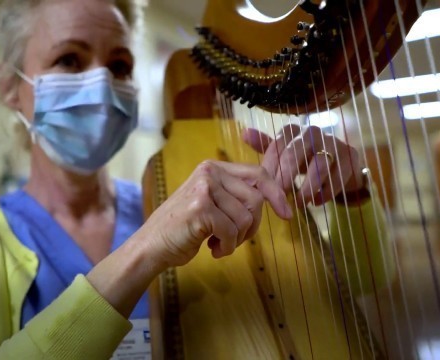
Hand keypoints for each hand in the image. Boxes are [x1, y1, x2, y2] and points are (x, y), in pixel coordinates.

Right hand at [140, 160, 291, 267]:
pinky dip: (226, 247)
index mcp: (213, 167)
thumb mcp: (211, 202)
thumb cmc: (184, 228)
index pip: (258, 174)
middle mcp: (209, 173)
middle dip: (251, 226)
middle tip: (233, 238)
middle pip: (256, 200)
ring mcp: (204, 189)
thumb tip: (274, 197)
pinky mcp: (201, 209)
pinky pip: (232, 232)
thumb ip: (235, 195)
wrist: (152, 245)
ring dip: (236, 239)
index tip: (286, 214)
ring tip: (217, 242)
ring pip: (246, 218)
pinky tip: (211, 248)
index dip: (276, 194)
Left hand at [243, 125, 365, 207]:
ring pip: (320, 165)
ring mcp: (333, 143)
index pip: (277, 146)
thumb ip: (265, 146)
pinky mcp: (350, 156)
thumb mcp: (284, 154)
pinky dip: (327, 192)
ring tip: (299, 204)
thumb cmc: (303, 159)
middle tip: (279, 196)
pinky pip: (339, 176)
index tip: (265, 187)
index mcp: (293, 131)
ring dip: (308, 187)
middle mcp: (312, 132)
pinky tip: (317, 202)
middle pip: (296, 153)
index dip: (271, 168)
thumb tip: (244, 133)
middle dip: (286, 177)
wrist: (338, 164)